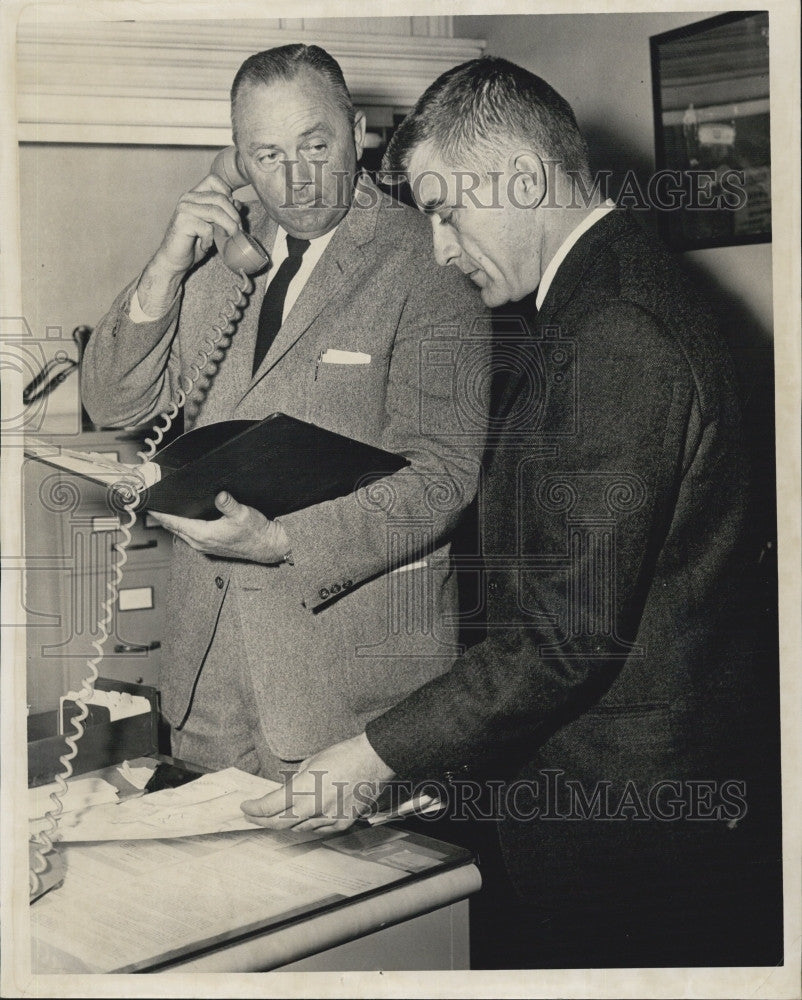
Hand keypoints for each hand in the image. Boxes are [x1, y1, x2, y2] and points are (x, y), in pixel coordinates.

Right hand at [136, 172, 243, 315]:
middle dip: (234, 216)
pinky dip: (211, 240)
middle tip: (238, 231)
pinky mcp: (182, 222)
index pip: (214, 180)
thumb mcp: (213, 226)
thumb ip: (223, 213)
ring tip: (229, 238)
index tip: (233, 211)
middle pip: (220, 198)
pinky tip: (205, 246)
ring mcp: (184, 209)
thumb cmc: (193, 243)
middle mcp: (188, 198)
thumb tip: (238, 203)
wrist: (174, 261)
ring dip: (228, 227)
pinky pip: (207, 228)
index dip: (228, 192)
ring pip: (216, 212)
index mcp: (194, 195)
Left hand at [148, 492, 290, 563]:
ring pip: (179, 531)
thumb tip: (220, 495)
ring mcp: (203, 545)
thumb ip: (229, 504)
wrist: (267, 546)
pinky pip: (187, 534)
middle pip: (172, 527)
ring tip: (163, 507)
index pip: (173, 522)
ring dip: (171, 521)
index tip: (148, 504)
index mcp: (204, 534)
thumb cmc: (256, 533)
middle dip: (162, 515)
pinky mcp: (208, 545)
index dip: (159, 513)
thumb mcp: (243, 514)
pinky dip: (181, 525)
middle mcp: (200, 542)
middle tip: (152, 501)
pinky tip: (182, 517)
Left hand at [241, 733, 395, 833]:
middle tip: (252, 817)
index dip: (253, 809)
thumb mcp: (311, 762)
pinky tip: (306, 817)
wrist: (373, 760)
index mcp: (302, 789)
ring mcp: (328, 819)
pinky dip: (308, 823)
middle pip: (278, 823)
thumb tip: (286, 793)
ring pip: (298, 828)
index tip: (246, 808)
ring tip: (277, 816)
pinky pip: (318, 829)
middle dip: (261, 821)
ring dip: (285, 822)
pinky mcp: (341, 824)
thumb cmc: (343, 755)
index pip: (268, 807)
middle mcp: (312, 808)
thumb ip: (296, 782)